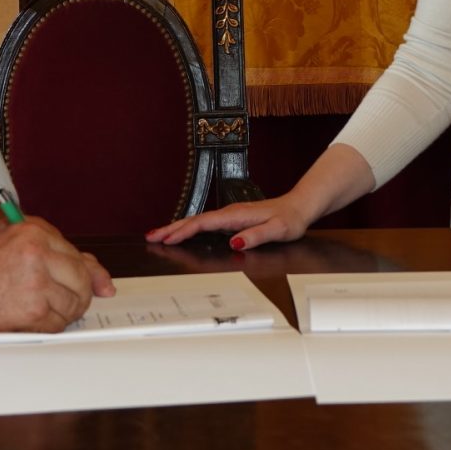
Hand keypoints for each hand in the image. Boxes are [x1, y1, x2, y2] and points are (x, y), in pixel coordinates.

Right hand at [0, 216, 113, 333]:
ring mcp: (37, 280)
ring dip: (62, 313)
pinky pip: (58, 323)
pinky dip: (49, 327)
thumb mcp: (13, 246)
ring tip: (38, 310)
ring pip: (73, 303)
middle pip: (81, 280)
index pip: (77, 256)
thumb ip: (56, 255)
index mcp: (33, 232)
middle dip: (76, 295)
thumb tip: (103, 281)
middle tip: (58, 302)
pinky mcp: (32, 308)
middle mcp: (38, 252)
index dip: (83, 276)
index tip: (86, 286)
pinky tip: (30, 319)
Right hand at [143, 194, 312, 250]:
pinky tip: (183, 233)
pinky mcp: (232, 219)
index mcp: (236, 215)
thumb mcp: (278, 230)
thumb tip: (234, 243)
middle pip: (194, 220)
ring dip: (177, 228)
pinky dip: (189, 228)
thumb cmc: (290, 219)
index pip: (204, 223)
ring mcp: (229, 215)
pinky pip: (205, 224)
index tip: (166, 239)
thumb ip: (256, 236)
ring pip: (197, 221)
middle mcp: (230, 213)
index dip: (183, 231)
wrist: (300, 206)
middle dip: (171, 228)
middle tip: (150, 237)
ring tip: (158, 235)